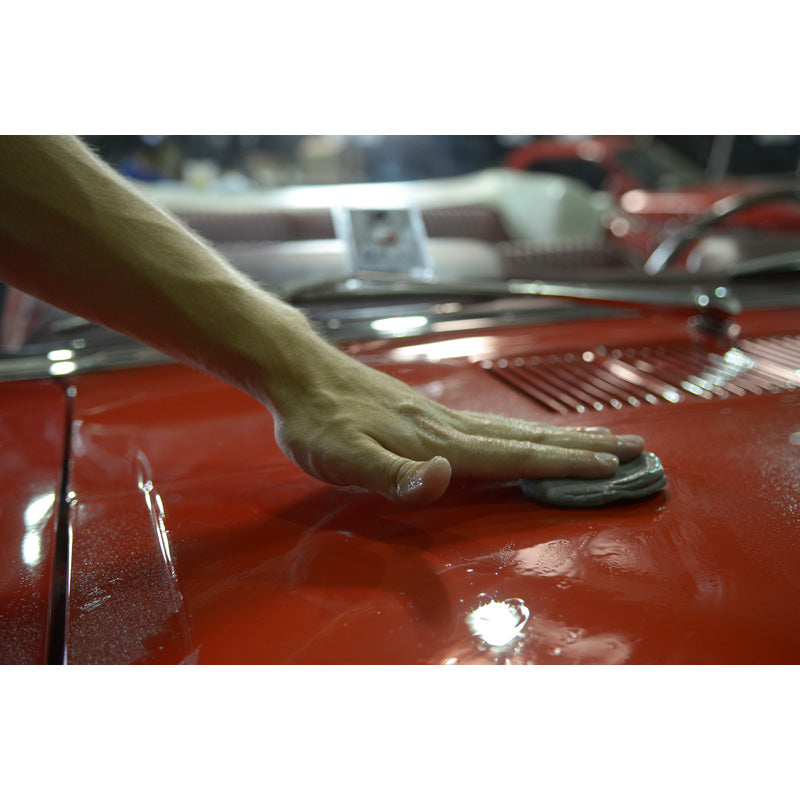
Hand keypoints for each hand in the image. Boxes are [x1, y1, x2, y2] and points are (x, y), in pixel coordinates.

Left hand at [269, 342, 643, 504]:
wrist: (301, 373)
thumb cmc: (318, 423)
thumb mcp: (342, 459)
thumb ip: (393, 474)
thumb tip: (443, 479)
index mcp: (438, 444)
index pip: (513, 457)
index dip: (563, 465)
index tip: (612, 468)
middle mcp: (448, 427)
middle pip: (527, 438)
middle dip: (582, 447)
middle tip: (633, 448)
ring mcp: (440, 416)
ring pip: (513, 429)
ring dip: (561, 437)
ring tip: (597, 439)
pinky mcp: (427, 412)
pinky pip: (490, 425)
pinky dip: (523, 433)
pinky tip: (524, 436)